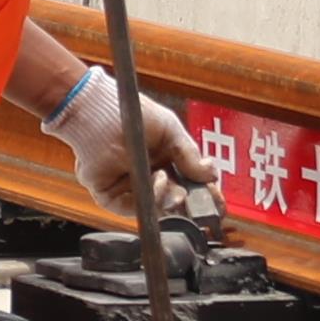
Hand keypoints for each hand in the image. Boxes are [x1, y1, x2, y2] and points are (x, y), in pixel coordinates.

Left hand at [59, 76, 221, 223]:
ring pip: (159, 209)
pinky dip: (151, 198)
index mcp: (167, 164)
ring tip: (167, 177)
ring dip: (170, 198)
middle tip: (202, 204)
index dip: (207, 198)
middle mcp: (151, 180)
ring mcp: (132, 190)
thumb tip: (212, 175)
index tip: (219, 204)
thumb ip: (190, 154)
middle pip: (178, 205)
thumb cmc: (132, 114)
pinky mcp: (112, 197)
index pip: (192, 188)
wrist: (100, 110)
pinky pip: (135, 208)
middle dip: (193, 207)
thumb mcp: (170, 130)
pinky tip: (156, 180)